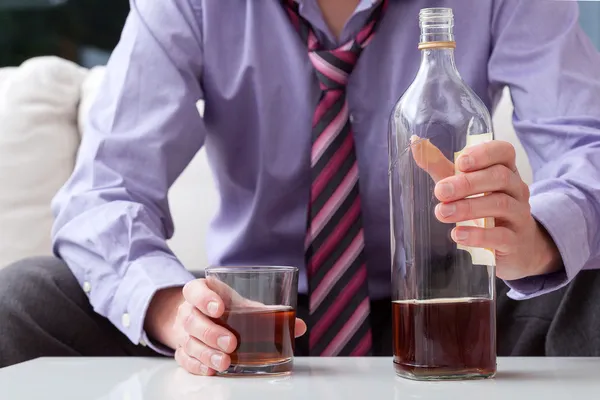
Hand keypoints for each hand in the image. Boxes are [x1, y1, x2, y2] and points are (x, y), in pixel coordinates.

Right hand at [148, 278, 306, 375]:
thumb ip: (268, 312)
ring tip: (225, 362)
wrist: (199, 317)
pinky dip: (198, 366)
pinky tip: (212, 370)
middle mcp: (189, 310)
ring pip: (188, 342)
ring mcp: (183, 332)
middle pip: (191, 319)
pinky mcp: (183, 350)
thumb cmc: (226, 309)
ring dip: (207, 353)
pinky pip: (185, 359)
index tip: (220, 308)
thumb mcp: (243, 305)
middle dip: (211, 332)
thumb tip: (299, 325)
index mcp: (201, 292)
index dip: (204, 298)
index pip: (195, 290)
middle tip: (231, 342)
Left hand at [411, 137, 560, 279]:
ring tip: (442, 213)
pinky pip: (500, 236)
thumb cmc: (485, 208)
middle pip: (499, 177)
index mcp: (505, 170)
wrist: (516, 246)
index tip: (460, 163)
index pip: (504, 152)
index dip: (484, 154)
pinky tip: (457, 234)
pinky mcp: (515, 241)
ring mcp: (519, 215)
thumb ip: (441, 167)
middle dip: (467, 183)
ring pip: (500, 204)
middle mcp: (517, 189)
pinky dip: (478, 235)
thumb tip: (415, 144)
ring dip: (468, 207)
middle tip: (440, 192)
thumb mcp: (464, 186)